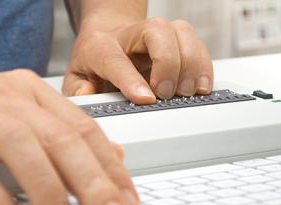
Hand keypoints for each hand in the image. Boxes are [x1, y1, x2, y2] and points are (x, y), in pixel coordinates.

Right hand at [0, 55, 138, 204]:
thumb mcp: (19, 113)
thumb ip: (62, 133)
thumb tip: (111, 155)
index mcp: (30, 92)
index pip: (83, 128)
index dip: (110, 166)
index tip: (128, 199)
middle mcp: (6, 97)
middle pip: (60, 137)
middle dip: (92, 181)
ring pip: (20, 146)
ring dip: (48, 190)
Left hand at [62, 17, 213, 103]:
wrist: (108, 37)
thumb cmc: (94, 61)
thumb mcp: (76, 78)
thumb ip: (77, 90)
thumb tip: (88, 94)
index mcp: (101, 45)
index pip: (115, 59)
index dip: (130, 80)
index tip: (145, 99)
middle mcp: (131, 34)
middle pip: (156, 31)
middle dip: (167, 63)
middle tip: (166, 93)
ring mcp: (156, 33)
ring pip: (181, 32)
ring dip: (190, 63)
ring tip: (187, 92)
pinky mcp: (176, 39)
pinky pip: (197, 43)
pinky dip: (204, 65)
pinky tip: (201, 86)